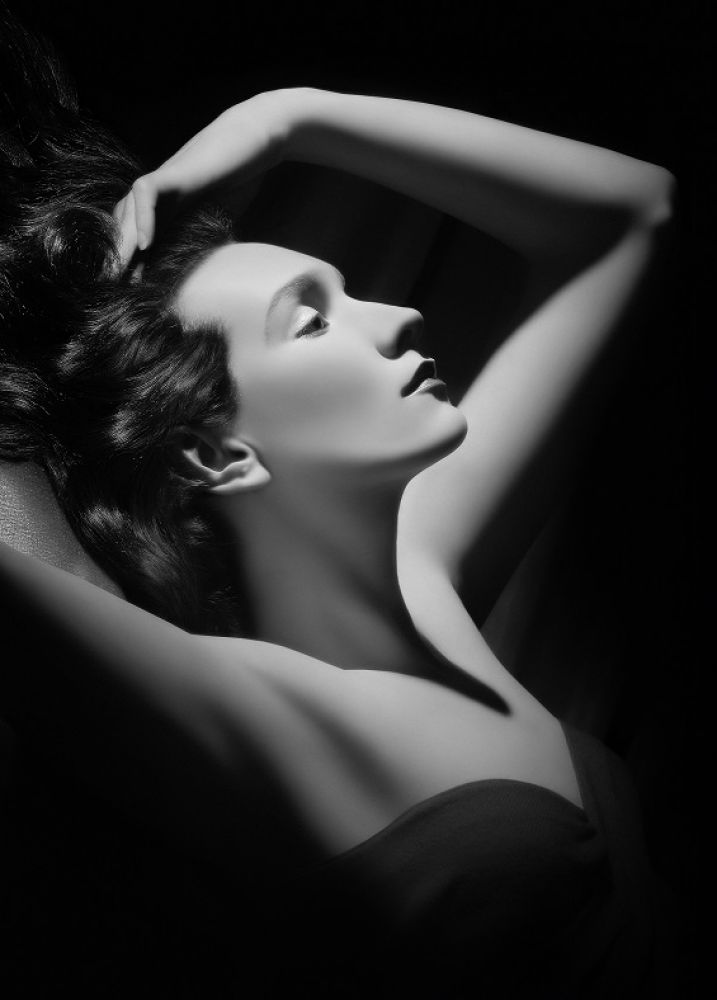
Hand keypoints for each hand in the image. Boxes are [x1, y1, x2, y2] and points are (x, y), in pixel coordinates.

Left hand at [112, 89, 306, 271]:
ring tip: (120, 274)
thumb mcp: (224, 216)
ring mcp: (164, 181)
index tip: (130, 290)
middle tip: (111, 288)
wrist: (258, 139)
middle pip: (127, 226)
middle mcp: (159, 194)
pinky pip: (147, 192)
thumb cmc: (243, 175)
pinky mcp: (174, 171)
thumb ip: (210, 236)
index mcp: (170, 206)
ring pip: (130, 210)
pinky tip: (146, 244)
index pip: (139, 235)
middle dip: (118, 257)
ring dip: (123, 244)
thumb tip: (214, 274)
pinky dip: (144, 219)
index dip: (133, 261)